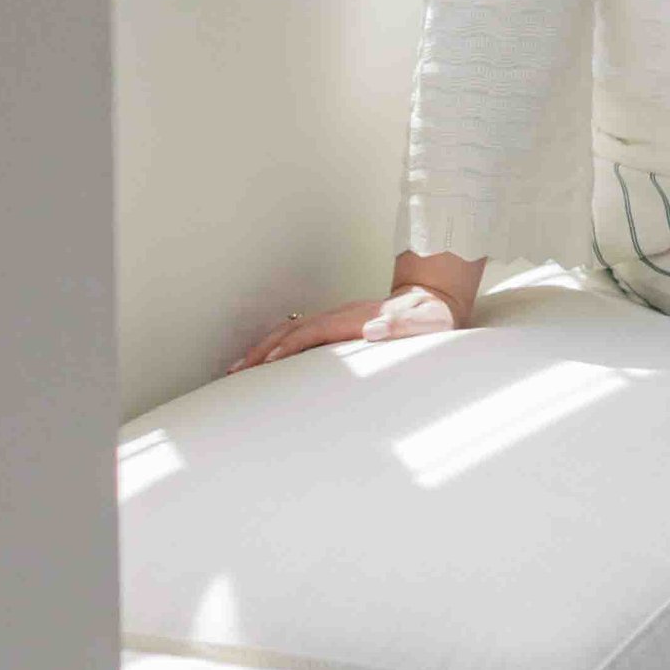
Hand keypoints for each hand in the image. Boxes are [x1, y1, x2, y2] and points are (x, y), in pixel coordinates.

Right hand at [226, 250, 483, 371]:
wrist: (432, 297)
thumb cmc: (429, 316)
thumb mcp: (425, 321)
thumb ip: (402, 325)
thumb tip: (373, 330)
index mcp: (358, 317)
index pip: (317, 331)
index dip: (293, 345)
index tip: (270, 360)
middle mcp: (342, 315)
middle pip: (294, 330)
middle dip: (264, 349)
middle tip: (237, 372)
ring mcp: (336, 318)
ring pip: (291, 330)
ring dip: (264, 347)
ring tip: (238, 369)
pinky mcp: (336, 325)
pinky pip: (300, 333)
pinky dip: (277, 345)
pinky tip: (265, 359)